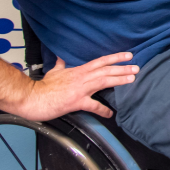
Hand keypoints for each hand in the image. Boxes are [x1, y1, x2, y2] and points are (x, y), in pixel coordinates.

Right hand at [15, 53, 137, 120]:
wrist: (33, 97)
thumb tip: (61, 58)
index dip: (115, 58)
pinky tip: (111, 113)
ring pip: (103, 81)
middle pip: (105, 70)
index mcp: (78, 70)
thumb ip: (60, 64)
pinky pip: (93, 106)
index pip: (100, 61)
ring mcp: (80, 89)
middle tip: (136, 67)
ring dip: (119, 79)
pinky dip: (103, 109)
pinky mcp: (76, 102)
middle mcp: (82, 77)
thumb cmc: (43, 86)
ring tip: (132, 78)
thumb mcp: (54, 71)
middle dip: (122, 68)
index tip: (128, 56)